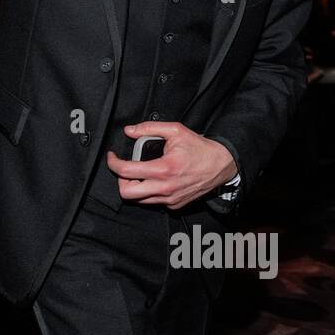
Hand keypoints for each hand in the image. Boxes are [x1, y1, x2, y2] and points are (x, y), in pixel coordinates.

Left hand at [106, 120, 236, 209]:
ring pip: (138, 200)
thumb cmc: (200, 148)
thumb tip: (129, 131)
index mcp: (163, 169)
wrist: (222, 165)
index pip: (126, 172)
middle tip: (125, 170)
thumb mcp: (175, 131)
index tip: (112, 157)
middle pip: (127, 194)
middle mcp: (165, 188)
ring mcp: (170, 199)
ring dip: (134, 187)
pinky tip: (154, 180)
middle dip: (120, 180)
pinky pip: (152, 202)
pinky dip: (148, 192)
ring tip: (140, 174)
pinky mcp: (175, 205)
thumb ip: (149, 129)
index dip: (113, 163)